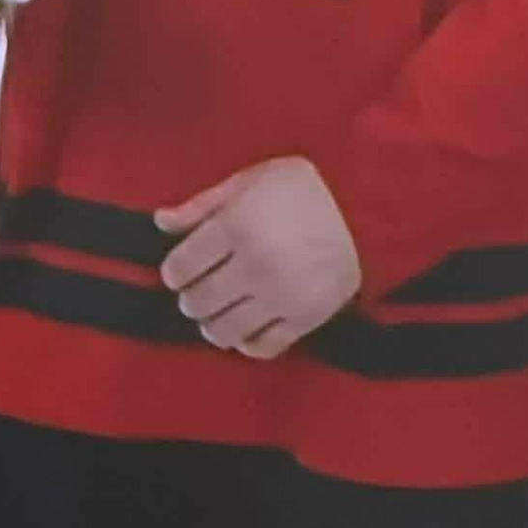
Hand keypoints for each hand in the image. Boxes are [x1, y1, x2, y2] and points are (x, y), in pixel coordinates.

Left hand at [155, 158, 361, 360]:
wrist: (367, 209)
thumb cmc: (302, 189)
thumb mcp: (250, 180)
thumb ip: (202, 204)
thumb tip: (160, 221)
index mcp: (236, 227)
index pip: (180, 268)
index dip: (174, 271)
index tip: (181, 268)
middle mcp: (254, 267)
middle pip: (197, 303)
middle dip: (191, 296)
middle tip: (200, 287)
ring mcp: (280, 298)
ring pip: (223, 331)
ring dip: (212, 323)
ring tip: (219, 309)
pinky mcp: (304, 320)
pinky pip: (262, 348)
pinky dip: (246, 342)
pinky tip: (246, 326)